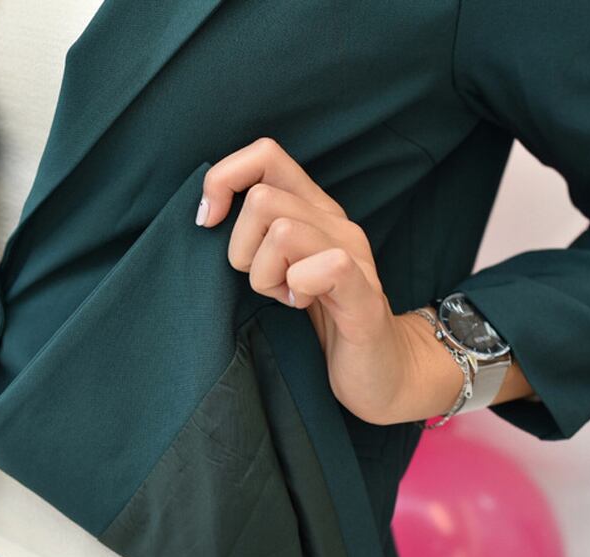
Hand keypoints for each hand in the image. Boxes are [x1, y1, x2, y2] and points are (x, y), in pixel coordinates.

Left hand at [194, 136, 458, 425]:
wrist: (383, 370)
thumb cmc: (327, 321)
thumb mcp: (284, 267)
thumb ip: (259, 235)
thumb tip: (207, 214)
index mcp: (315, 211)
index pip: (265, 154)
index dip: (224, 179)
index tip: (209, 222)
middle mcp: (336, 224)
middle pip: (262, 198)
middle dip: (243, 249)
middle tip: (267, 283)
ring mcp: (353, 256)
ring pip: (282, 233)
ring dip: (268, 276)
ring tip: (289, 298)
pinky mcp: (363, 295)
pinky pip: (324, 267)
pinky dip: (299, 288)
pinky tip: (305, 305)